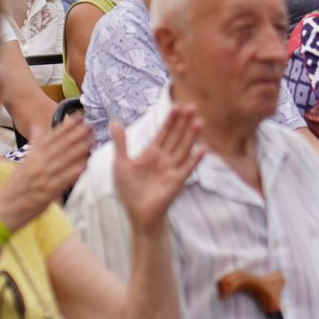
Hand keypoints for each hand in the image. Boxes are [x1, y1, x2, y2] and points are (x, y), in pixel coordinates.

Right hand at [0, 116, 93, 233]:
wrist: (3, 209)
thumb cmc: (15, 186)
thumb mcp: (24, 161)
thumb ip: (34, 144)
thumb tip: (37, 126)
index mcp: (33, 155)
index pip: (52, 138)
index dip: (66, 127)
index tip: (79, 117)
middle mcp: (37, 163)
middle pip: (59, 147)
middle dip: (76, 135)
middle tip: (90, 126)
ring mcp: (42, 177)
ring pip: (63, 161)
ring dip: (78, 151)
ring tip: (92, 141)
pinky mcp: (46, 193)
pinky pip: (62, 180)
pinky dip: (73, 172)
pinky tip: (85, 166)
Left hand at [108, 104, 204, 231]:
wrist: (137, 213)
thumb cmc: (129, 190)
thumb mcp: (121, 163)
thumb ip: (121, 143)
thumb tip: (114, 121)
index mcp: (152, 153)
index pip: (164, 132)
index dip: (170, 119)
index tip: (177, 105)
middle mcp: (164, 158)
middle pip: (176, 137)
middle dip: (184, 122)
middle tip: (192, 106)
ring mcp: (172, 169)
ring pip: (184, 149)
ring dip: (191, 136)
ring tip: (199, 122)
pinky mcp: (176, 182)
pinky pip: (187, 169)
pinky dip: (195, 160)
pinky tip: (203, 150)